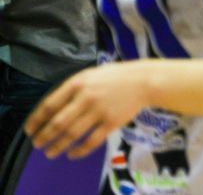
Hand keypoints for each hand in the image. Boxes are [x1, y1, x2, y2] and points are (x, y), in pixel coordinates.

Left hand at [26, 63, 150, 159]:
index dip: (36, 120)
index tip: (30, 130)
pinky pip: (92, 141)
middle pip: (58, 123)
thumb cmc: (116, 76)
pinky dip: (80, 150)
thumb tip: (53, 108)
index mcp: (78, 83)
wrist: (145, 81)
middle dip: (44, 136)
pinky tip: (73, 154)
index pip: (50, 105)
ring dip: (58, 146)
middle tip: (38, 144)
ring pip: (73, 134)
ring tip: (50, 153)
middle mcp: (86, 97)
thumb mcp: (91, 75)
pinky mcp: (112, 122)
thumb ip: (73, 88)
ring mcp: (99, 111)